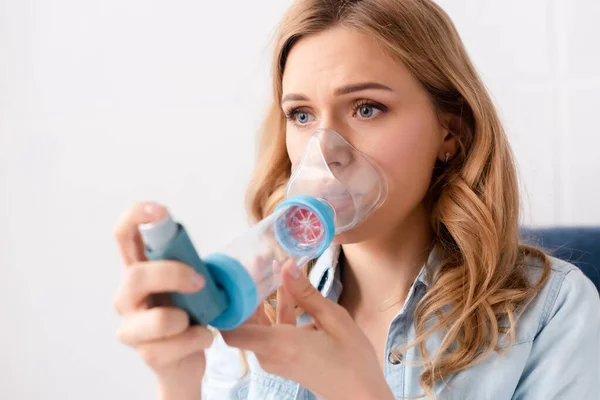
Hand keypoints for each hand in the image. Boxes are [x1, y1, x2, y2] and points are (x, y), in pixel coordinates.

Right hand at [112, 202, 213, 399]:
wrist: (184, 364)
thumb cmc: (188, 316)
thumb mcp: (193, 286)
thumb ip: (200, 265)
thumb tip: (257, 255)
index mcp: (139, 271)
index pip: (124, 235)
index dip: (136, 217)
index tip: (161, 211)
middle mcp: (127, 297)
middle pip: (136, 275)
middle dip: (174, 275)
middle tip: (200, 282)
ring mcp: (132, 328)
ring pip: (159, 319)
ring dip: (189, 317)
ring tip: (200, 321)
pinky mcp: (147, 354)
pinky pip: (178, 343)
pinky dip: (199, 338)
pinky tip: (202, 338)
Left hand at [221, 263, 394, 399]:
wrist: (361, 395)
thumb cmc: (352, 361)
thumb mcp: (334, 319)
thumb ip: (306, 293)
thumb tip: (286, 266)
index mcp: (279, 344)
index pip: (232, 330)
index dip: (228, 304)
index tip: (235, 276)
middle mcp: (270, 353)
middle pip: (242, 322)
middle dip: (246, 291)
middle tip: (256, 262)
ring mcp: (275, 357)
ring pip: (256, 324)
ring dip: (261, 298)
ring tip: (269, 268)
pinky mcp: (282, 357)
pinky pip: (270, 330)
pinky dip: (275, 310)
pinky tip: (287, 289)